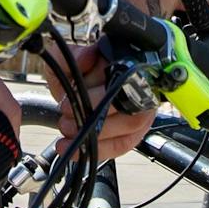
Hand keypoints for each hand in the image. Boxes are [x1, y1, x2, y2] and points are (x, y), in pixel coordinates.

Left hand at [41, 40, 155, 159]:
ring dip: (95, 136)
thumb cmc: (80, 71)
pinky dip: (99, 150)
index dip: (93, 98)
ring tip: (68, 132)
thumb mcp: (67, 60)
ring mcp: (143, 109)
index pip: (120, 82)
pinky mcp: (137, 131)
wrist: (82, 83)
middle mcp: (142, 86)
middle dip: (92, 119)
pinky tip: (75, 150)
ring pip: (129, 128)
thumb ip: (70, 56)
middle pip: (126, 108)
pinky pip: (124, 145)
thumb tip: (87, 57)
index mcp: (127, 63)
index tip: (66, 105)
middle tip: (65, 121)